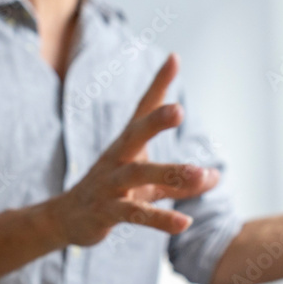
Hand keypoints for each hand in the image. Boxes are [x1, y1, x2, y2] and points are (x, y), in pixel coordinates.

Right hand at [48, 54, 220, 246]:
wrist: (66, 219)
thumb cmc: (112, 194)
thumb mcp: (147, 184)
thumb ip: (181, 181)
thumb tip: (215, 176)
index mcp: (126, 146)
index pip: (142, 110)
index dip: (157, 85)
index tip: (174, 59)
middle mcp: (116, 159)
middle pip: (134, 135)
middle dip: (155, 122)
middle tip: (179, 110)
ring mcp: (108, 186)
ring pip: (137, 175)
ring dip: (169, 174)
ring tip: (200, 174)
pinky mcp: (105, 212)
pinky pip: (134, 215)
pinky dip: (159, 219)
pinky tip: (184, 224)